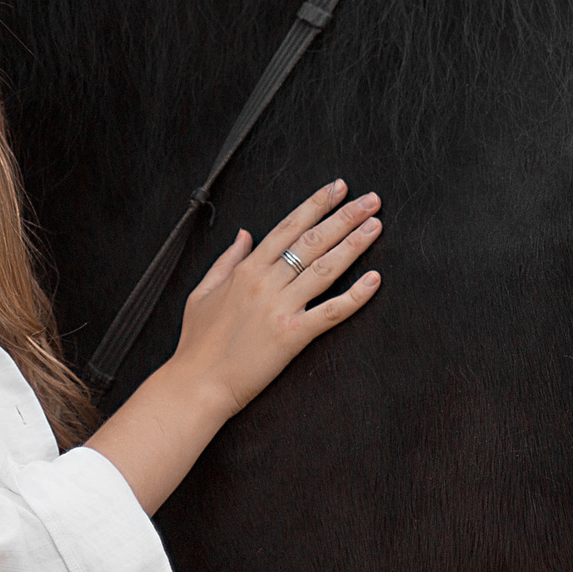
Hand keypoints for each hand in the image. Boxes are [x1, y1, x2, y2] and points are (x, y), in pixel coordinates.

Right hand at [84, 181, 381, 515]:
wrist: (196, 383)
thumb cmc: (197, 343)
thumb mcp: (203, 292)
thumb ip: (226, 261)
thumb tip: (244, 234)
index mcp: (246, 269)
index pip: (287, 227)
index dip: (315, 205)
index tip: (338, 188)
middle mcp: (265, 282)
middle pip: (312, 240)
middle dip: (344, 216)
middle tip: (372, 199)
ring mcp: (280, 308)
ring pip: (325, 268)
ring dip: (354, 244)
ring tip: (376, 225)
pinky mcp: (292, 335)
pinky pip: (330, 312)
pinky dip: (355, 296)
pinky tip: (375, 280)